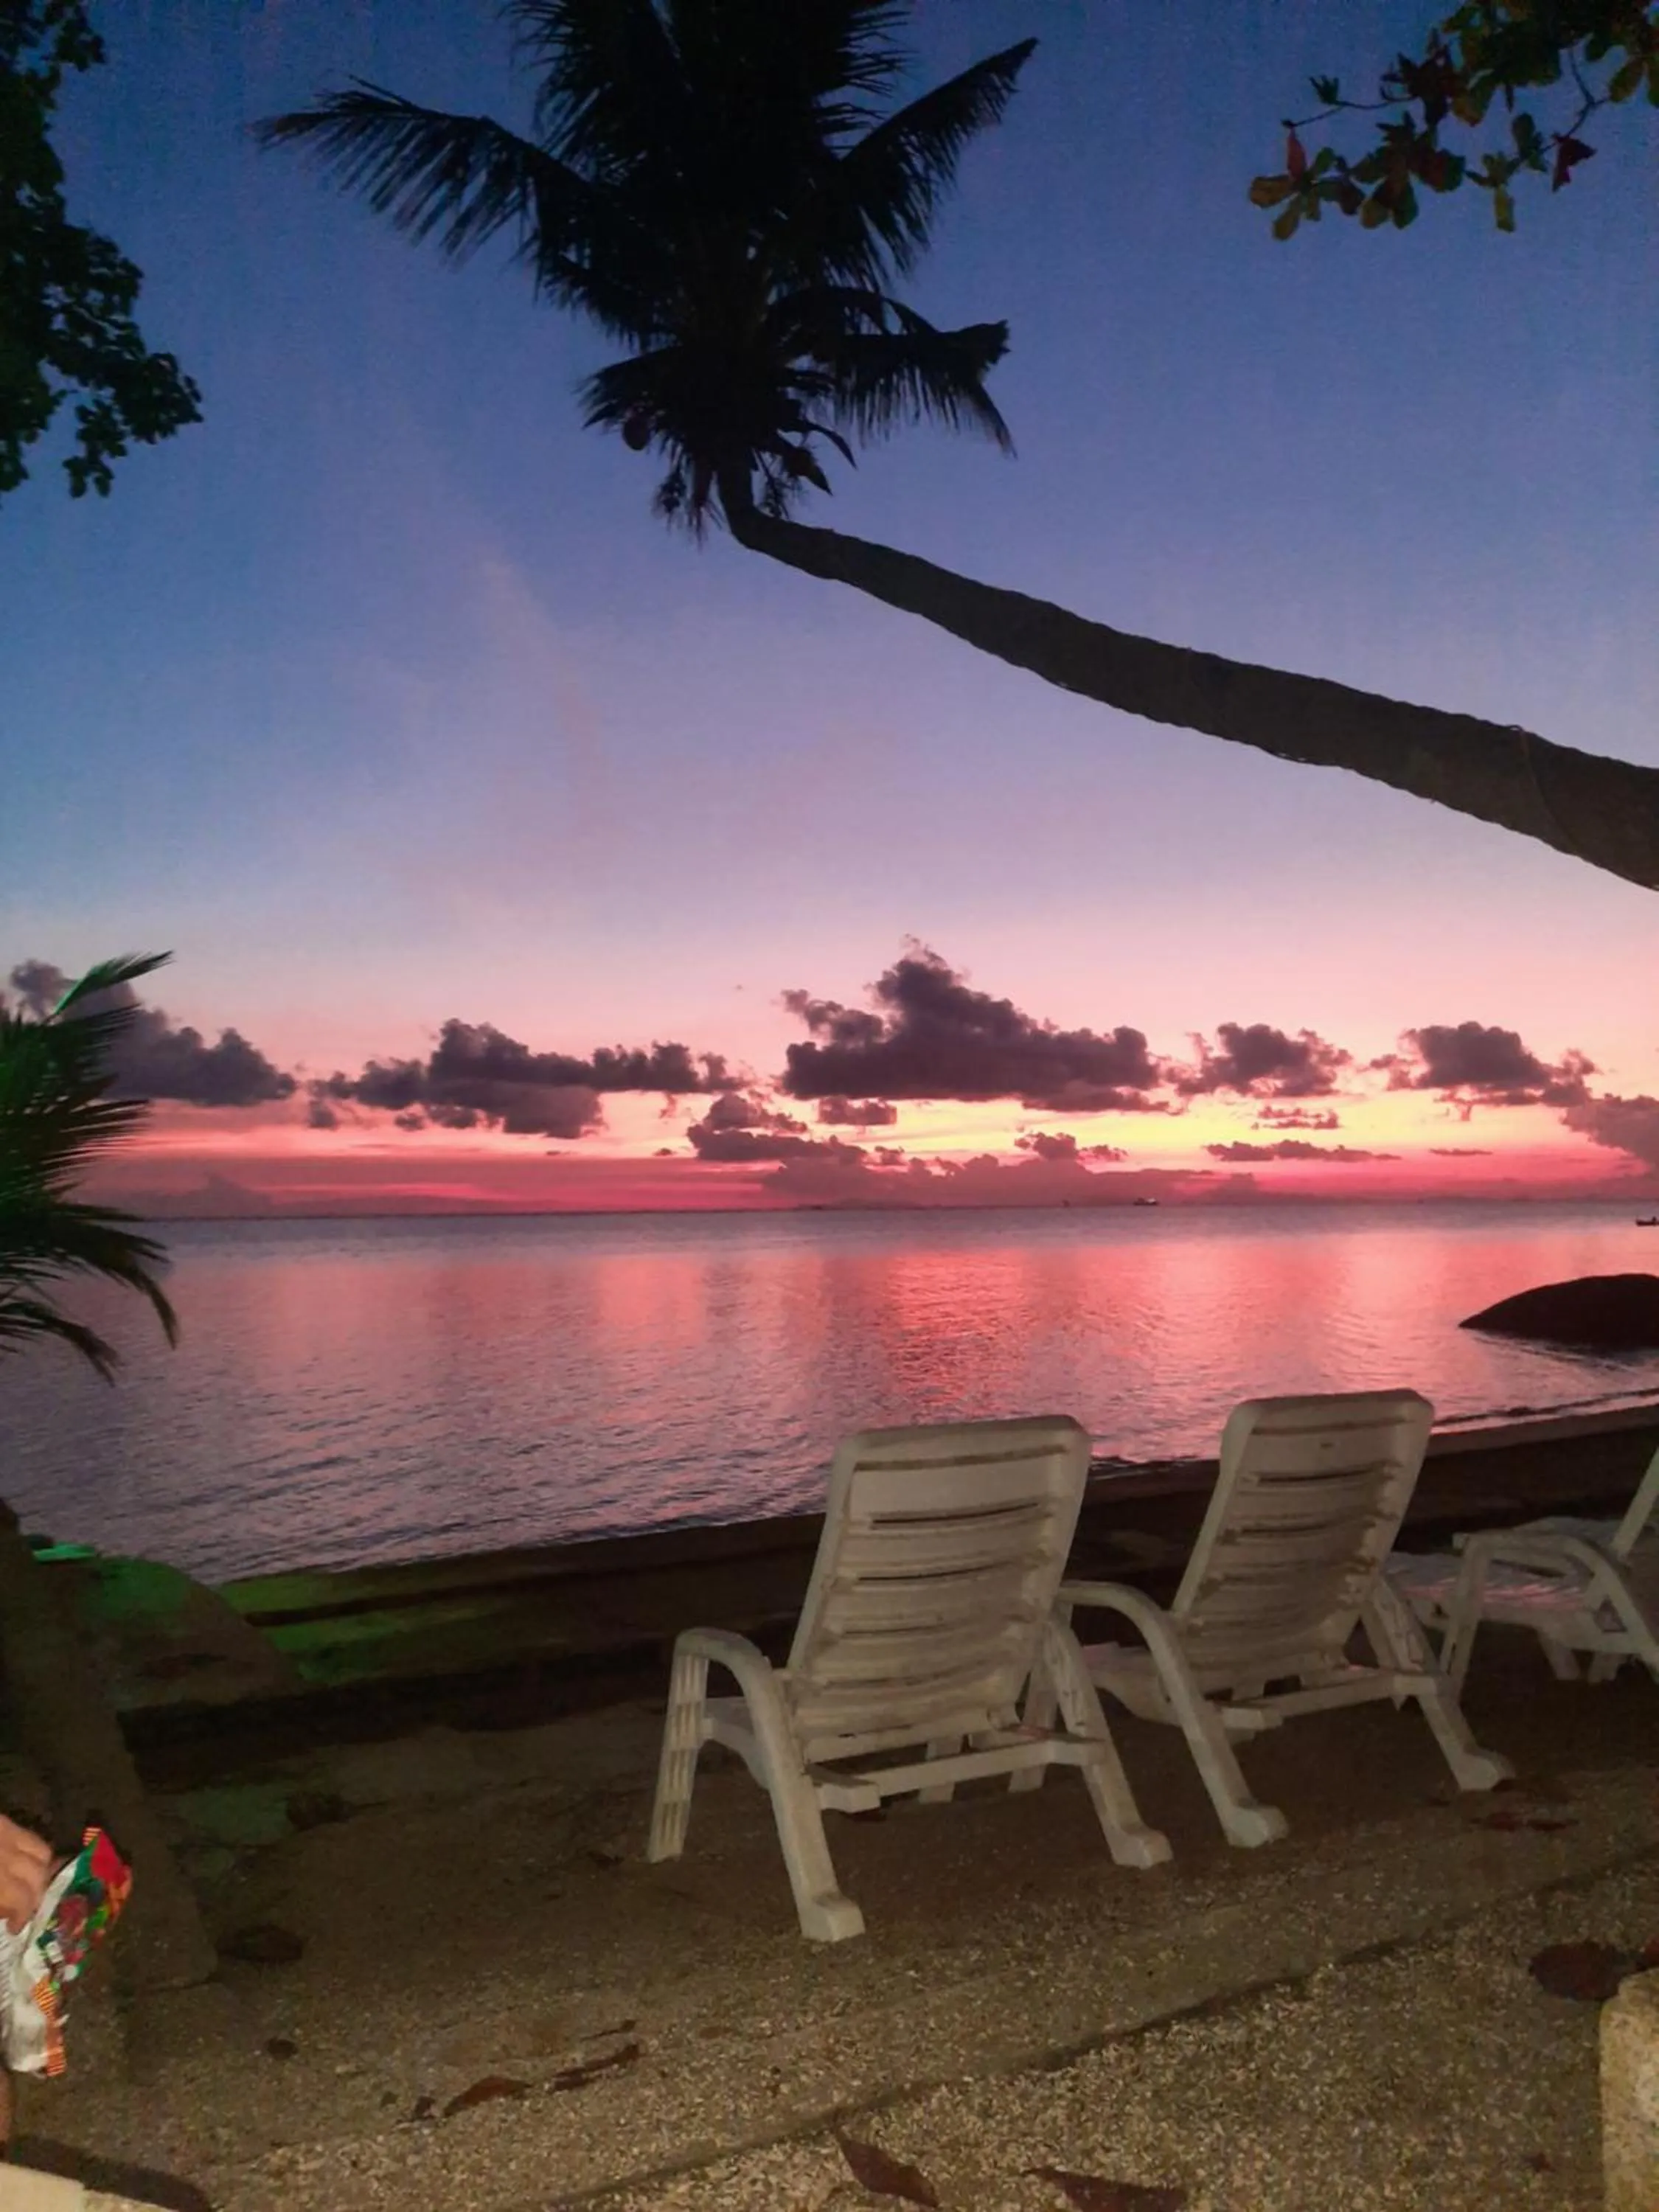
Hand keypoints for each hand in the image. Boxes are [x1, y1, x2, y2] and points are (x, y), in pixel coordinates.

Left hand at [0, 1815, 51, 1934]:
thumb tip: (7, 1914)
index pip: (22, 1898)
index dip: (23, 1916)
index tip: (16, 1928)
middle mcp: (6, 1853)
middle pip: (38, 1875)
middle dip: (36, 1897)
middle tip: (26, 1911)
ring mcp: (6, 1833)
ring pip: (43, 1853)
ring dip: (41, 1873)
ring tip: (29, 1886)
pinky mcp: (4, 1821)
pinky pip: (31, 1837)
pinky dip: (35, 1852)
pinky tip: (24, 1864)